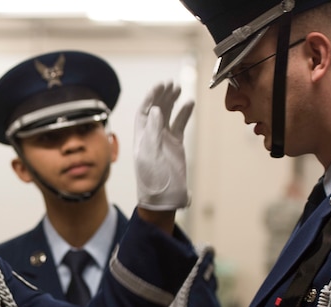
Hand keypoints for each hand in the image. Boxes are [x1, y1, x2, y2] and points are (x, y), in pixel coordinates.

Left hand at [134, 82, 193, 210]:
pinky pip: (179, 125)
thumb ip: (153, 132)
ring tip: (178, 89)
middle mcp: (151, 136)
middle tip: (170, 84)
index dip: (151, 98)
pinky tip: (188, 104)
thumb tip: (157, 110)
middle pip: (156, 110)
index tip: (159, 86)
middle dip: (162, 96)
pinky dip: (184, 114)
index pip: (144, 112)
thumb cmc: (152, 180)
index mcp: (141, 137)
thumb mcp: (150, 155)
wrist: (164, 197)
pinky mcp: (176, 145)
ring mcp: (164, 140)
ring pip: (168, 115)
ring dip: (172, 102)